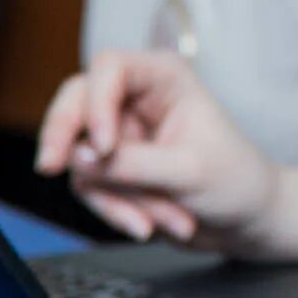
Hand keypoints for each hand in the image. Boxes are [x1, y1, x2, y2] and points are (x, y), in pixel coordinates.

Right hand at [34, 49, 276, 249]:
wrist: (248, 221)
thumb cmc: (236, 181)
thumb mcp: (189, 172)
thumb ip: (132, 164)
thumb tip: (77, 157)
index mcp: (163, 77)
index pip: (110, 68)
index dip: (96, 103)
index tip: (104, 146)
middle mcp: (136, 99)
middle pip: (76, 101)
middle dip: (63, 136)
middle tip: (49, 167)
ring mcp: (120, 135)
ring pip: (82, 156)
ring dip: (119, 196)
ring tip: (170, 219)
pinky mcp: (112, 170)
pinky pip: (90, 187)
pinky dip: (118, 212)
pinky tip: (150, 229)